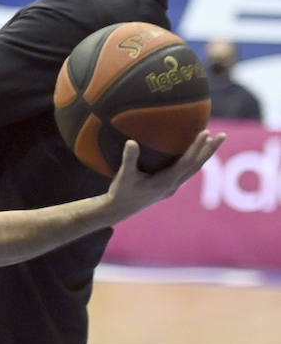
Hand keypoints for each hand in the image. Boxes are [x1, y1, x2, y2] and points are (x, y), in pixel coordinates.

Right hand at [105, 130, 224, 220]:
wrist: (119, 210)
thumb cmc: (121, 192)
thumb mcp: (123, 176)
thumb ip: (129, 159)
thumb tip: (131, 142)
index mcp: (165, 182)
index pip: (187, 163)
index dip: (197, 148)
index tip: (206, 132)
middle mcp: (173, 185)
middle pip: (197, 166)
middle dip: (210, 150)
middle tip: (223, 135)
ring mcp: (172, 187)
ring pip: (193, 169)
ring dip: (205, 154)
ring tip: (214, 140)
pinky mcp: (168, 186)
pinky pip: (186, 171)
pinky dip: (195, 159)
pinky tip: (196, 151)